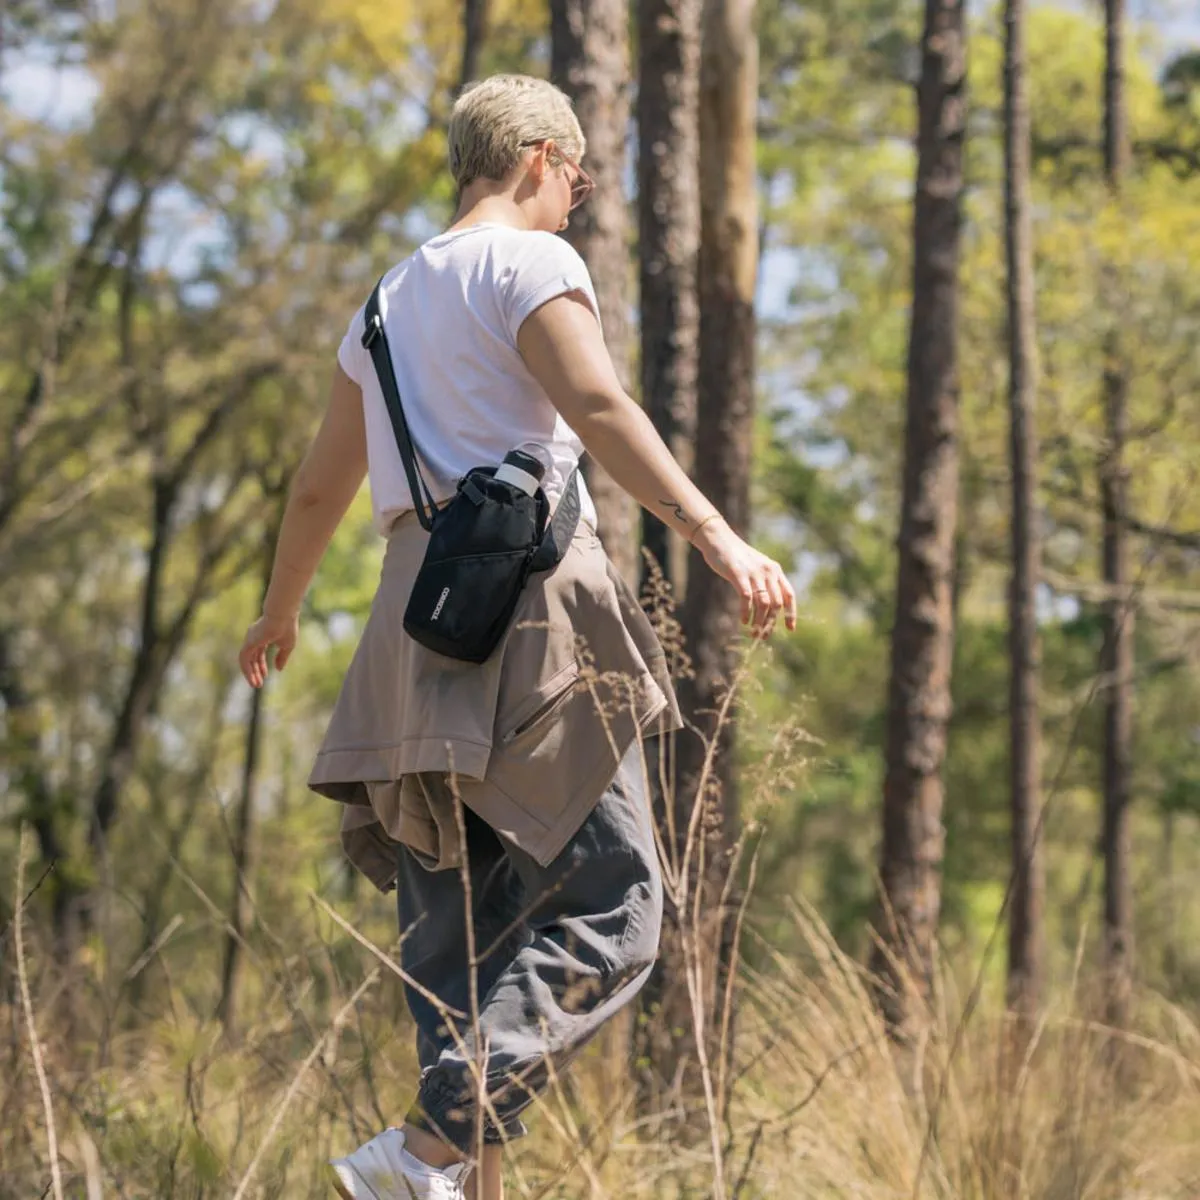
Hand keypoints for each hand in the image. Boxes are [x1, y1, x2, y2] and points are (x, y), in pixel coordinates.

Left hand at [238, 610, 298, 687]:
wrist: (283, 616)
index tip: (266, 675)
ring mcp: (250, 639)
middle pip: (251, 657)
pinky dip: (247, 669)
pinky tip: (252, 678)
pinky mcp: (249, 642)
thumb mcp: (287, 646)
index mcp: (263, 636)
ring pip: (245, 659)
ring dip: (250, 673)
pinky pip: (244, 659)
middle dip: (255, 671)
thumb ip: (282, 657)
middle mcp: (254, 637)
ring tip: (255, 685)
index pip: (259, 653)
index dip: (261, 665)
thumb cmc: (287, 628)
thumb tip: (278, 669)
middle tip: (258, 684)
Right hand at [692, 517, 796, 635]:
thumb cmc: (736, 556)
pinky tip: (743, 620)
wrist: (719, 539)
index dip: (791, 614)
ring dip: (759, 621)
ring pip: (764, 604)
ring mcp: (754, 573)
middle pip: (776, 604)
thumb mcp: (756, 567)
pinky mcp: (739, 574)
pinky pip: (747, 598)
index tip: (790, 629)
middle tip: (763, 635)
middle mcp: (768, 571)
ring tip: (753, 631)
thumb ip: (764, 582)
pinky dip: (746, 612)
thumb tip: (769, 606)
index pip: (789, 595)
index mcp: (775, 570)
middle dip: (771, 622)